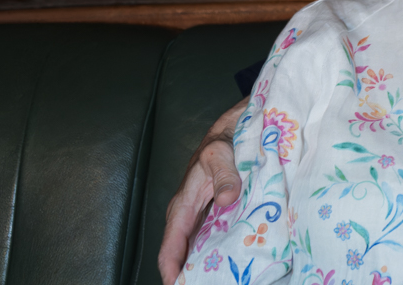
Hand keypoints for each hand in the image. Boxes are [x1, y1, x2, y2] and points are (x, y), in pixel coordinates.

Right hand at [157, 100, 245, 283]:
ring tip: (221, 279)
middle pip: (182, 255)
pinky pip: (212, 240)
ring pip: (197, 250)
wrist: (232, 131)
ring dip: (204, 267)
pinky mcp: (215, 215)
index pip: (170, 247)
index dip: (172, 271)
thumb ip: (225, 175)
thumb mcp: (221, 155)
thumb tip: (226, 198)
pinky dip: (217, 253)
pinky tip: (231, 263)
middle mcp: (188, 216)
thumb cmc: (222, 143)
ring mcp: (201, 217)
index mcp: (182, 206)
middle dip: (190, 275)